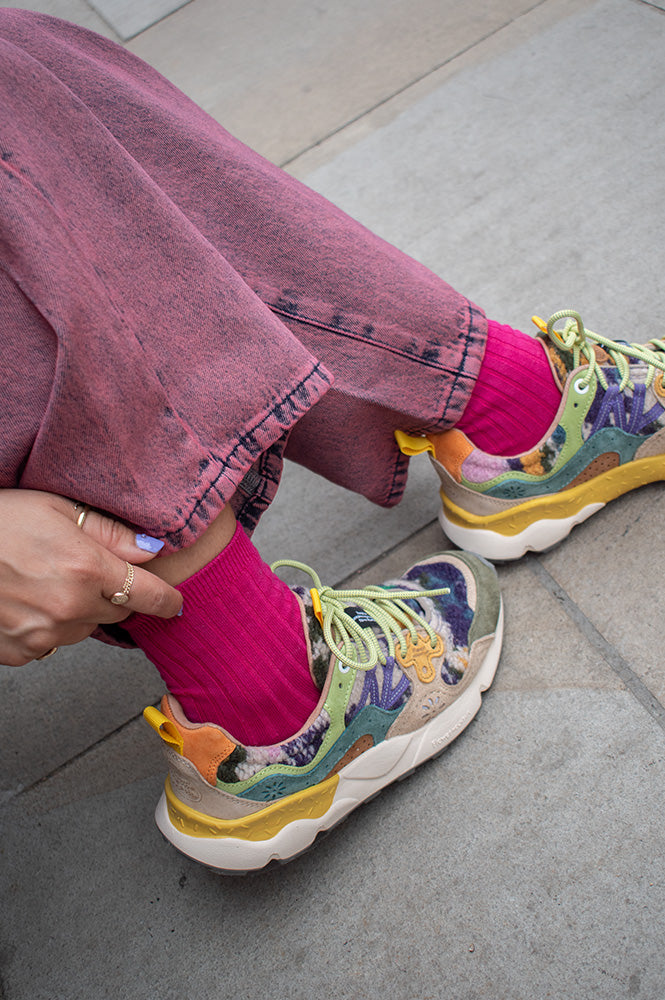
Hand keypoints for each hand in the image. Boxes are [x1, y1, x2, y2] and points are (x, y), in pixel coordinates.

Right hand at [0, 490, 181, 665]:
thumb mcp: (58, 508)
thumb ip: (111, 533)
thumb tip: (153, 549)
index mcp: (86, 569)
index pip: (149, 595)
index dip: (166, 599)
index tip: (175, 603)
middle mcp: (69, 608)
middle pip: (118, 612)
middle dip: (111, 594)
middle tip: (83, 569)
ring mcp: (43, 635)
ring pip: (84, 629)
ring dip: (78, 611)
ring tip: (46, 580)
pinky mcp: (20, 652)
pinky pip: (51, 644)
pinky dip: (47, 626)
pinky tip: (27, 600)